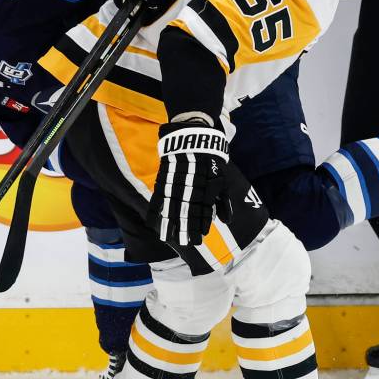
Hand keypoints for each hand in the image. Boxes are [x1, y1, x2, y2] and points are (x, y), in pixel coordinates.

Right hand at [147, 120, 231, 246]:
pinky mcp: (164, 177)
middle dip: (186, 227)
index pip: (203, 209)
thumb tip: (227, 220)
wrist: (193, 135)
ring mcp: (176, 182)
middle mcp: (191, 185)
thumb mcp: (222, 178)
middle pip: (188, 210)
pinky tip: (152, 224)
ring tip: (167, 237)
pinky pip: (157, 196)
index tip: (199, 238)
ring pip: (172, 206)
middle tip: (185, 243)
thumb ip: (223, 200)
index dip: (201, 224)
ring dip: (170, 223)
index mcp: (206, 186)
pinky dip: (154, 210)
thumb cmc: (211, 159)